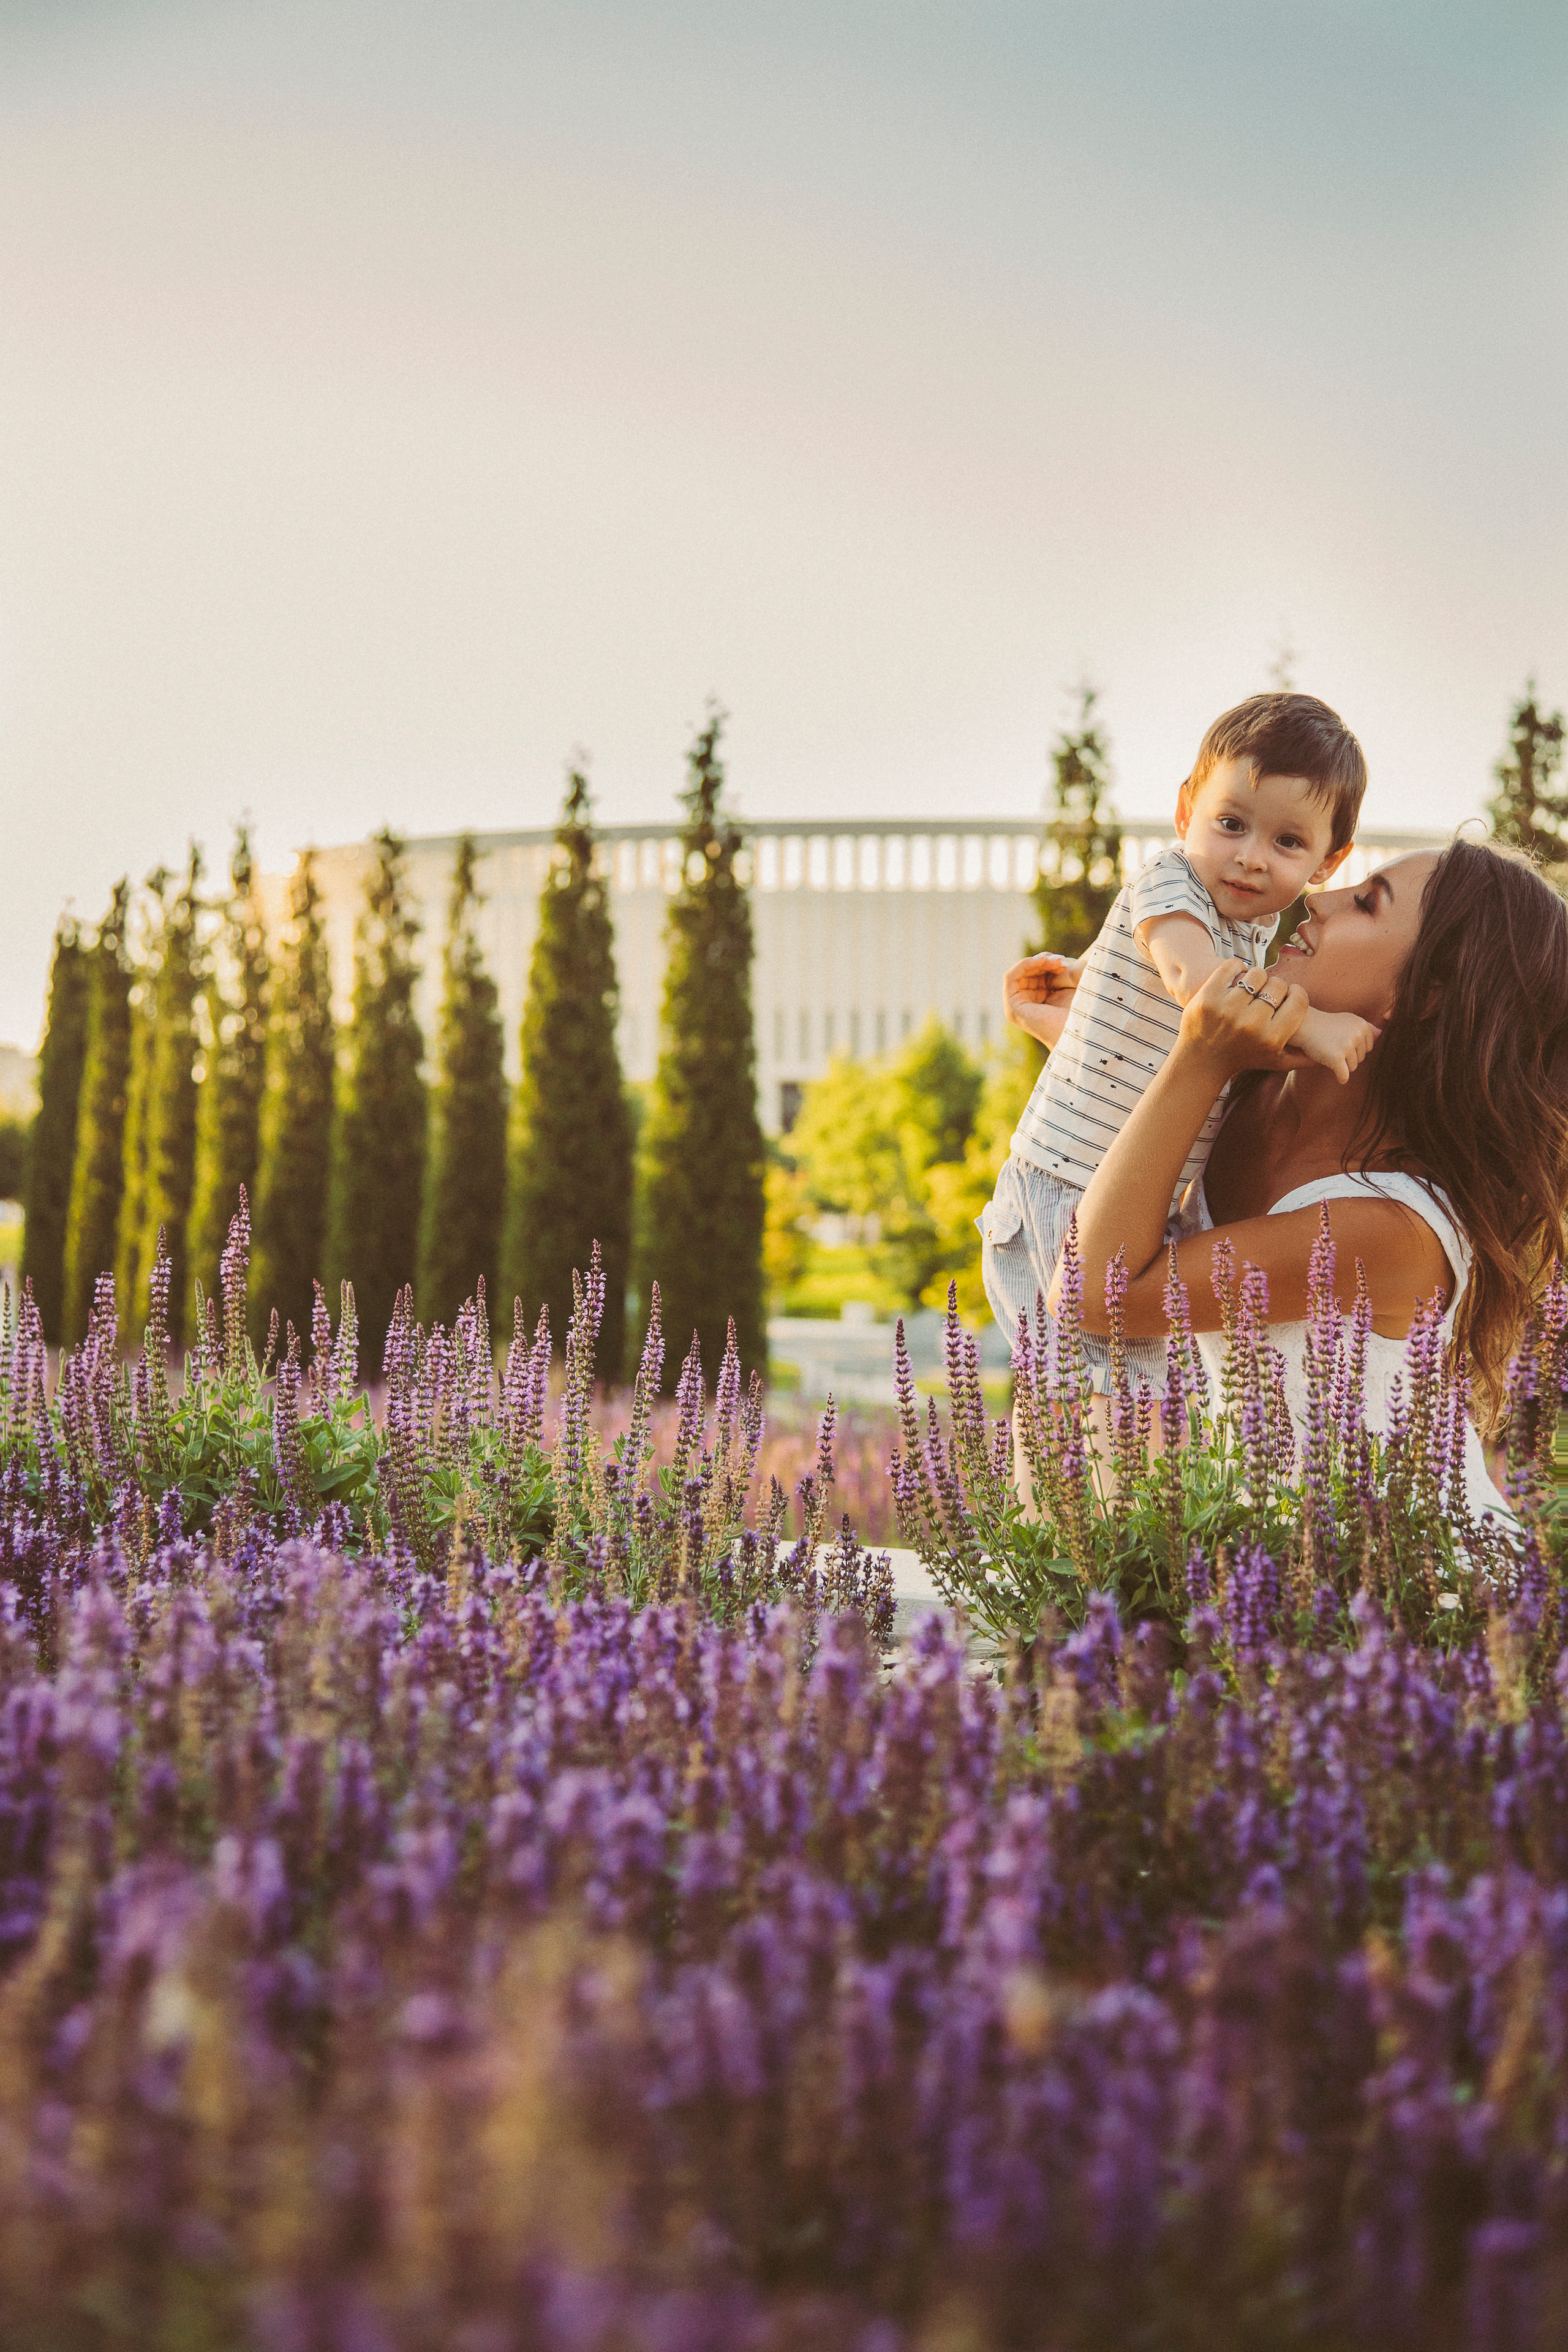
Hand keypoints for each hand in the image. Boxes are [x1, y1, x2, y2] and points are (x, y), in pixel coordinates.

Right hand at [1004, 951, 1083, 1045]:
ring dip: (1036, 961)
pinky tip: (1042, 962)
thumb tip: (1046, 958)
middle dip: (1044, 961)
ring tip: (1055, 962)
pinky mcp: (1012, 1008)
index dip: (1050, 963)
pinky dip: (1024, 964)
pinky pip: (1010, 977)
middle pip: (1029, 972)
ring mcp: (1020, 1007)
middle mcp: (1031, 1004)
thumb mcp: (1074, 981)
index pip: (1039, 973)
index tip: (1066, 962)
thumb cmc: (1084, 1011)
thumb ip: (1060, 967)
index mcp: (1045, 1000)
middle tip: (1061, 960)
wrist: (1082, 1033)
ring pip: (1020, 972)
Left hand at [1176, 960, 1310, 1074]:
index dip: (1296, 993)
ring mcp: (1227, 1010)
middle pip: (1278, 985)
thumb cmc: (1243, 1058)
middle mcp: (1251, 1024)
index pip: (1299, 1000)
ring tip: (1251, 987)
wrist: (1200, 1062)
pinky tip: (1236, 979)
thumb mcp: (1275, 1062)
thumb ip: (1303, 1056)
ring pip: (1257, 973)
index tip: (1287, 996)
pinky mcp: (1208, 997)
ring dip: (1256, 977)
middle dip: (1274, 987)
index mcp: (1272, 1038)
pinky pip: (1232, 966)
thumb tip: (1333, 1053)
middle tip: (1265, 994)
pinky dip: (1237, 968)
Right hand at [1297, 1008, 1381, 1084]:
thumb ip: (1367, 1027)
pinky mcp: (1336, 1058)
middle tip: (1333, 1046)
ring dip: (1341, 1065)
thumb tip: (1382, 1034)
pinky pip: (1344, 1076)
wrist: (1304, 1026)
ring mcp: (1347, 1046)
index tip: (1341, 1041)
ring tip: (1329, 1053)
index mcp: (1362, 1026)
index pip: (1368, 1048)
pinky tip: (1333, 1071)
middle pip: (1360, 1059)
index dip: (1354, 1048)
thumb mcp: (1349, 1020)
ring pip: (1353, 1068)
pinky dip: (1340, 1077)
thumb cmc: (1327, 1025)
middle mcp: (1357, 1035)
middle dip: (1348, 1057)